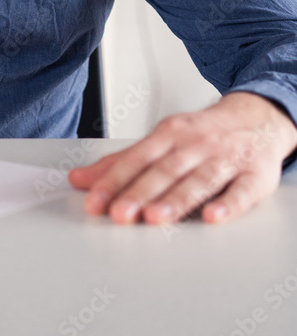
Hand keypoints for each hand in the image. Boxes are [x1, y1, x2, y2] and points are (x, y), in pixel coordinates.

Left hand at [68, 92, 296, 224]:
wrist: (256, 117)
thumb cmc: (202, 134)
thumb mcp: (161, 140)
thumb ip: (122, 162)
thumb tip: (80, 178)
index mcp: (169, 135)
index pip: (136, 159)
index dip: (114, 181)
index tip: (94, 201)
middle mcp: (194, 145)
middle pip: (164, 171)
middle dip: (140, 193)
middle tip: (119, 214)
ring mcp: (224, 159)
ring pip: (197, 180)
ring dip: (176, 200)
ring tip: (155, 218)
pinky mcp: (253, 176)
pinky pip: (240, 191)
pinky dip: (227, 204)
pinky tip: (212, 217)